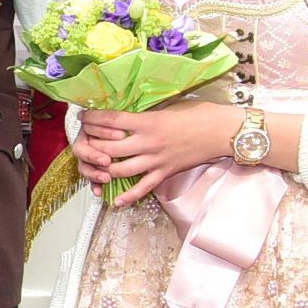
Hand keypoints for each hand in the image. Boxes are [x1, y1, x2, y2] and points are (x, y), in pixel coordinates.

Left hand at [74, 102, 240, 204]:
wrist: (223, 131)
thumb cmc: (199, 114)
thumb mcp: (168, 107)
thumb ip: (146, 113)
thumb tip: (126, 113)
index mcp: (148, 121)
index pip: (111, 120)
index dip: (93, 119)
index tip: (84, 117)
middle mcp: (149, 142)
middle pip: (109, 148)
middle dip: (92, 146)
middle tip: (85, 142)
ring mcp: (157, 160)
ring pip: (121, 170)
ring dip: (105, 170)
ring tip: (96, 166)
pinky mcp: (166, 172)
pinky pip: (143, 188)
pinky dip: (128, 196)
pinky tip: (116, 200)